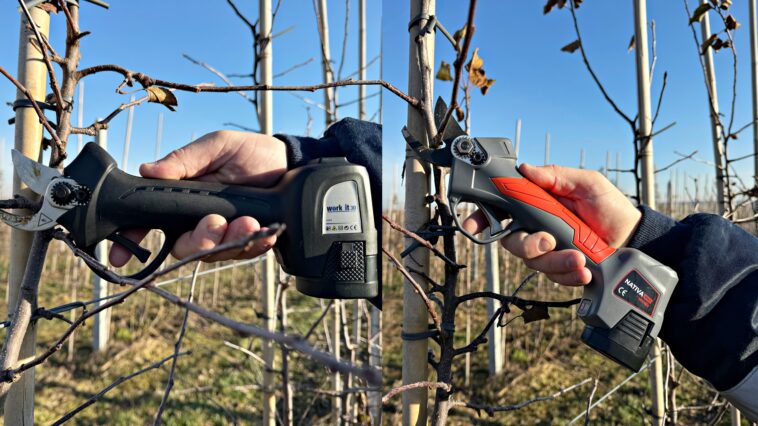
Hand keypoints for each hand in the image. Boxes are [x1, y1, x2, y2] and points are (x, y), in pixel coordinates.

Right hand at [109, 130, 285, 265]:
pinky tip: (264, 230)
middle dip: (199, 240)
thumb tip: (147, 170)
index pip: (149, 223)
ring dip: (230, 240)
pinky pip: (246, 252)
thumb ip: (184, 160)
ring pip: (214, 253)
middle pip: (184, 247)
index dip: (131, 241)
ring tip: (248, 221)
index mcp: (182, 199)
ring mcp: (225, 234)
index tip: (121, 255)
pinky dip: (254, 243)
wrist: (288, 161)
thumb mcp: (215, 147)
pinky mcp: (249, 240)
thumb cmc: (248, 152)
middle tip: (215, 222)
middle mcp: (199, 221)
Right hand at [463, 163, 640, 285]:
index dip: (481, 218)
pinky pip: (555, 277)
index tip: (472, 226)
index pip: (500, 210)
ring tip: (580, 258)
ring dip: (556, 261)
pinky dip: (569, 275)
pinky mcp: (561, 270)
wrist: (634, 237)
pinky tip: (585, 270)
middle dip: (528, 245)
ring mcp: (548, 251)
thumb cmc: (609, 207)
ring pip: (535, 262)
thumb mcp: (586, 183)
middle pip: (512, 243)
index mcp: (536, 205)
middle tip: (549, 240)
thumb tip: (526, 169)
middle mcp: (536, 229)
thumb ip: (556, 176)